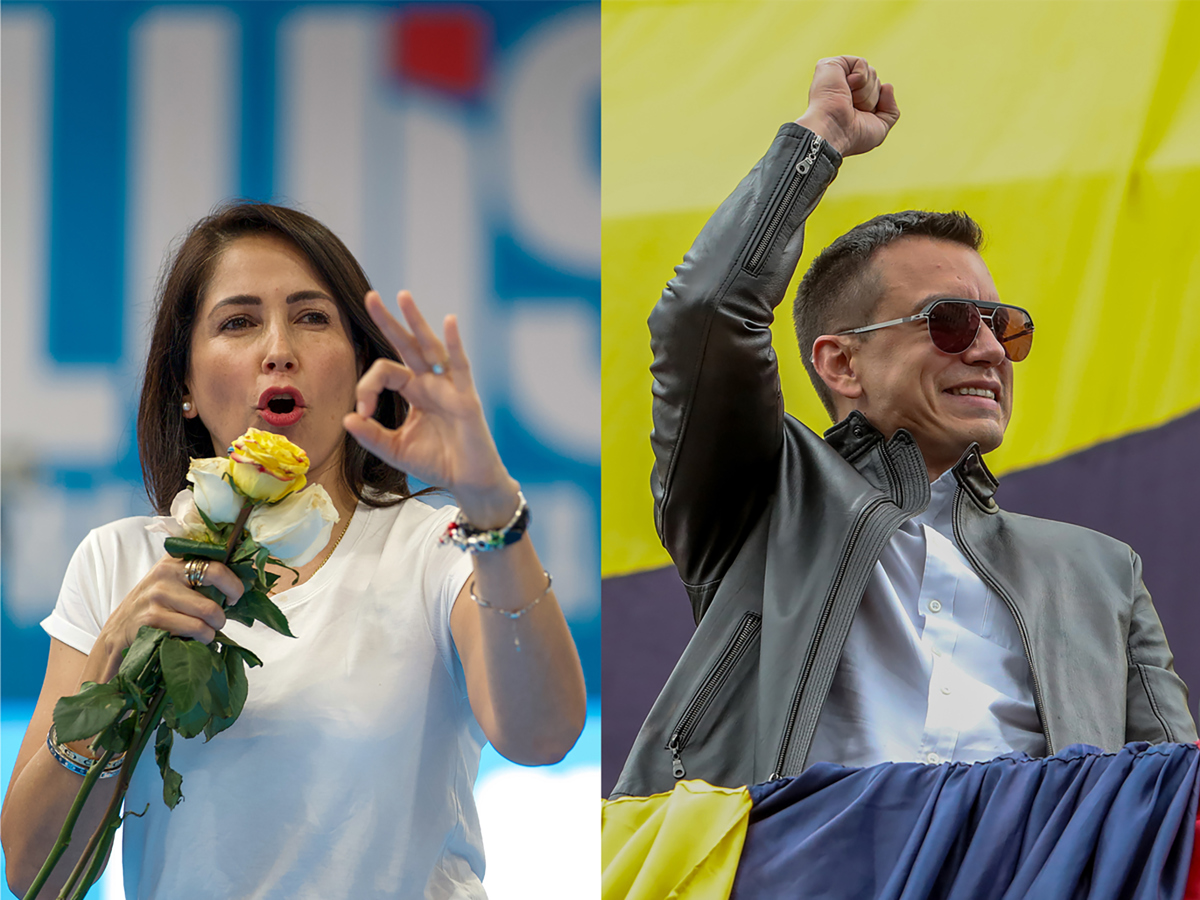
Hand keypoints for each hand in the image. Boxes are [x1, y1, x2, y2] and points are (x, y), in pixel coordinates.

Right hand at [90, 556, 241, 682]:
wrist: (118, 631)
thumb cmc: (154, 607)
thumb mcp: (172, 583)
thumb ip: (199, 578)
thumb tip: (241, 584)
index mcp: (175, 560)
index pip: (217, 563)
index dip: (234, 582)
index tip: (235, 596)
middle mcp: (166, 572)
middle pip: (216, 581)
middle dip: (226, 602)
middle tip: (220, 619)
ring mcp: (158, 595)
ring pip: (208, 611)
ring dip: (213, 628)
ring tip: (205, 633)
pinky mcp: (152, 618)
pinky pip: (194, 629)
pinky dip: (201, 639)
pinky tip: (192, 641)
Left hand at [343, 291, 519, 527]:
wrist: (468, 482)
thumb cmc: (437, 463)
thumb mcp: (395, 450)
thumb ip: (371, 436)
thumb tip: (347, 418)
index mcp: (413, 392)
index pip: (385, 373)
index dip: (367, 387)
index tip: (363, 412)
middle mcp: (430, 383)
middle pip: (406, 345)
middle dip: (387, 321)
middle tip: (369, 296)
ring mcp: (449, 387)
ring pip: (430, 347)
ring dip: (416, 321)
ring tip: (402, 296)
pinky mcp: (465, 397)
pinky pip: (460, 366)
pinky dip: (455, 343)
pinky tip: (449, 322)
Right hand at [794, 56, 898, 156]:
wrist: (834, 132)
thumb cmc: (852, 136)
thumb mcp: (880, 128)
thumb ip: (891, 110)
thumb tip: (887, 85)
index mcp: (850, 102)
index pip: (877, 92)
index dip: (875, 105)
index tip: (859, 118)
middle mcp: (842, 88)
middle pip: (875, 80)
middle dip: (871, 97)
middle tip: (854, 109)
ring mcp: (836, 76)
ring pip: (871, 72)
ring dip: (865, 91)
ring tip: (848, 101)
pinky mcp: (831, 65)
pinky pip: (862, 63)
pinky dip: (860, 78)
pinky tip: (846, 88)